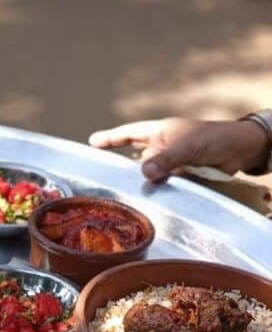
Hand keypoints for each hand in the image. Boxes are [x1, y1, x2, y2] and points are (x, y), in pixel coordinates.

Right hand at [89, 117, 268, 180]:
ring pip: (149, 174)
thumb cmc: (215, 139)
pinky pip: (162, 184)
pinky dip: (156, 190)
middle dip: (123, 168)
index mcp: (161, 132)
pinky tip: (149, 199)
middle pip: (136, 159)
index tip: (92, 143)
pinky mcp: (180, 176)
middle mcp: (163, 147)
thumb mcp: (188, 146)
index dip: (111, 138)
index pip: (130, 134)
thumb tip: (144, 173)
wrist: (240, 151)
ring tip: (126, 195)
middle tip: (105, 180)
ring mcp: (171, 163)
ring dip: (142, 183)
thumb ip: (166, 159)